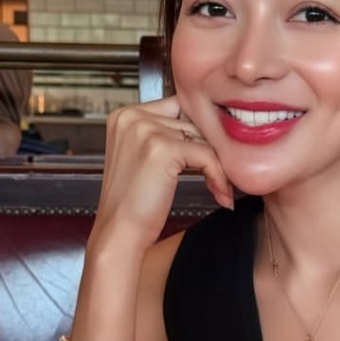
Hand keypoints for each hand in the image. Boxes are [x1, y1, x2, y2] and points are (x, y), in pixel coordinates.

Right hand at [89, 97, 232, 253]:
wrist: (120, 233)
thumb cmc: (133, 203)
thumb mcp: (144, 158)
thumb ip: (166, 136)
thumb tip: (208, 129)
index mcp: (125, 115)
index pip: (178, 107)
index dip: (197, 134)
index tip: (210, 158)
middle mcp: (132, 116)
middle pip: (191, 120)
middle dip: (209, 149)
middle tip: (218, 176)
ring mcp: (145, 129)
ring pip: (202, 138)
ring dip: (217, 165)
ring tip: (218, 187)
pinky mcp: (162, 148)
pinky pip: (207, 155)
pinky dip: (218, 176)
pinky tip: (219, 193)